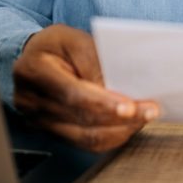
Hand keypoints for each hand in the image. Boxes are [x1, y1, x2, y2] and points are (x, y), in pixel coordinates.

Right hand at [13, 24, 159, 151]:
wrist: (33, 56)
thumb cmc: (56, 44)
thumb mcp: (75, 39)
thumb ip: (94, 60)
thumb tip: (119, 87)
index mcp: (34, 72)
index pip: (73, 95)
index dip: (104, 104)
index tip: (131, 106)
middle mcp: (31, 102)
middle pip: (82, 120)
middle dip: (121, 118)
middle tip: (150, 111)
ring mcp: (39, 122)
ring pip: (86, 137)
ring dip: (120, 130)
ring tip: (144, 118)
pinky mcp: (52, 132)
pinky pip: (85, 142)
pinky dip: (110, 136)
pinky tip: (128, 125)